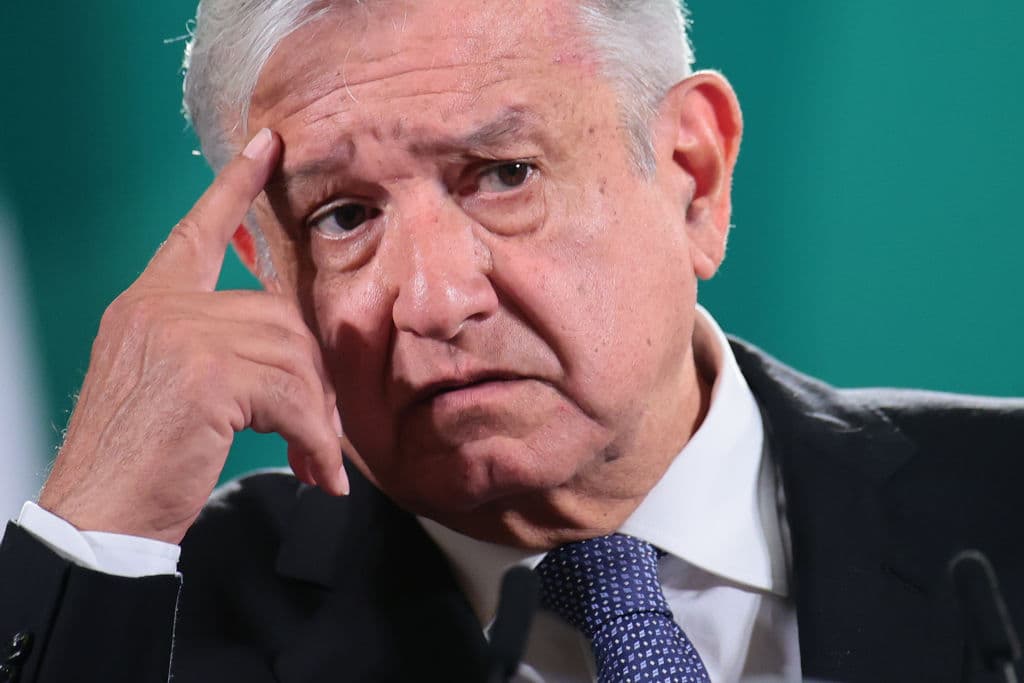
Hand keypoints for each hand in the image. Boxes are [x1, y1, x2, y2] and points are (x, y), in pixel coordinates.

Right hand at [38, 129, 347, 544]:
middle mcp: (160, 307)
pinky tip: (316, 473)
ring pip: (292, 356)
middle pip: (278, 316)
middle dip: (310, 379)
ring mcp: (180, 334)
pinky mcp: (205, 374)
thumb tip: (293, 354)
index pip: (196, 231)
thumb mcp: (169, 386)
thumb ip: (215, 348)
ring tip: (313, 460)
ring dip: (315, 417)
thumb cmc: (137, 459)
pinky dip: (315, 441)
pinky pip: (293, 398)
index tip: (268, 146)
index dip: (234, 187)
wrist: (98, 515)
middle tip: (318, 433)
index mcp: (149, 303)